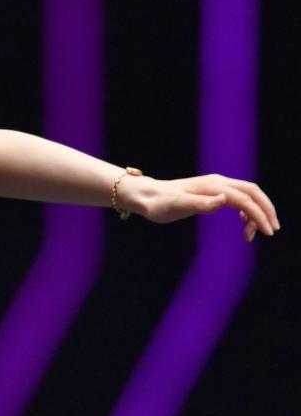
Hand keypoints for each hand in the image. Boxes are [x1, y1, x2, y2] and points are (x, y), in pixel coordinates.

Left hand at [119, 173, 279, 241]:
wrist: (145, 195)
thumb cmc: (158, 204)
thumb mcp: (177, 206)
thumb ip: (201, 204)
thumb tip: (225, 199)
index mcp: (213, 186)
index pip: (245, 199)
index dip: (259, 215)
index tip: (267, 232)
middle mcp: (218, 182)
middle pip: (253, 192)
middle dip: (266, 210)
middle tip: (271, 231)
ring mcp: (215, 185)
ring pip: (247, 194)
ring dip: (256, 211)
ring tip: (252, 233)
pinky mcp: (211, 191)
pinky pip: (237, 196)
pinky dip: (246, 208)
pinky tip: (242, 221)